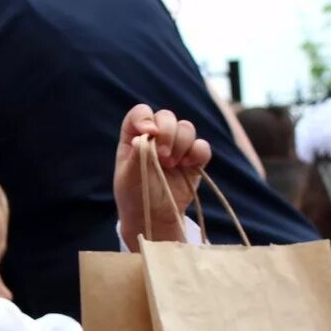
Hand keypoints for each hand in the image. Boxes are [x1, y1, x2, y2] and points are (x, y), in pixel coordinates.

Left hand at [114, 104, 213, 250]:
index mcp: (134, 137)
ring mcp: (176, 147)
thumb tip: (144, 136)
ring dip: (181, 144)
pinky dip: (198, 152)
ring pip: (186, 128)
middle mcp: (156, 137)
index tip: (148, 133)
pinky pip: (202, 146)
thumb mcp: (128, 178)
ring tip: (171, 165)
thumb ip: (136, 156)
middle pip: (166, 116)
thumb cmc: (135, 196)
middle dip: (167, 133)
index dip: (145, 118)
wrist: (153, 217)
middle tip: (162, 156)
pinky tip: (188, 165)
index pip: (140, 113)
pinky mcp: (194, 159)